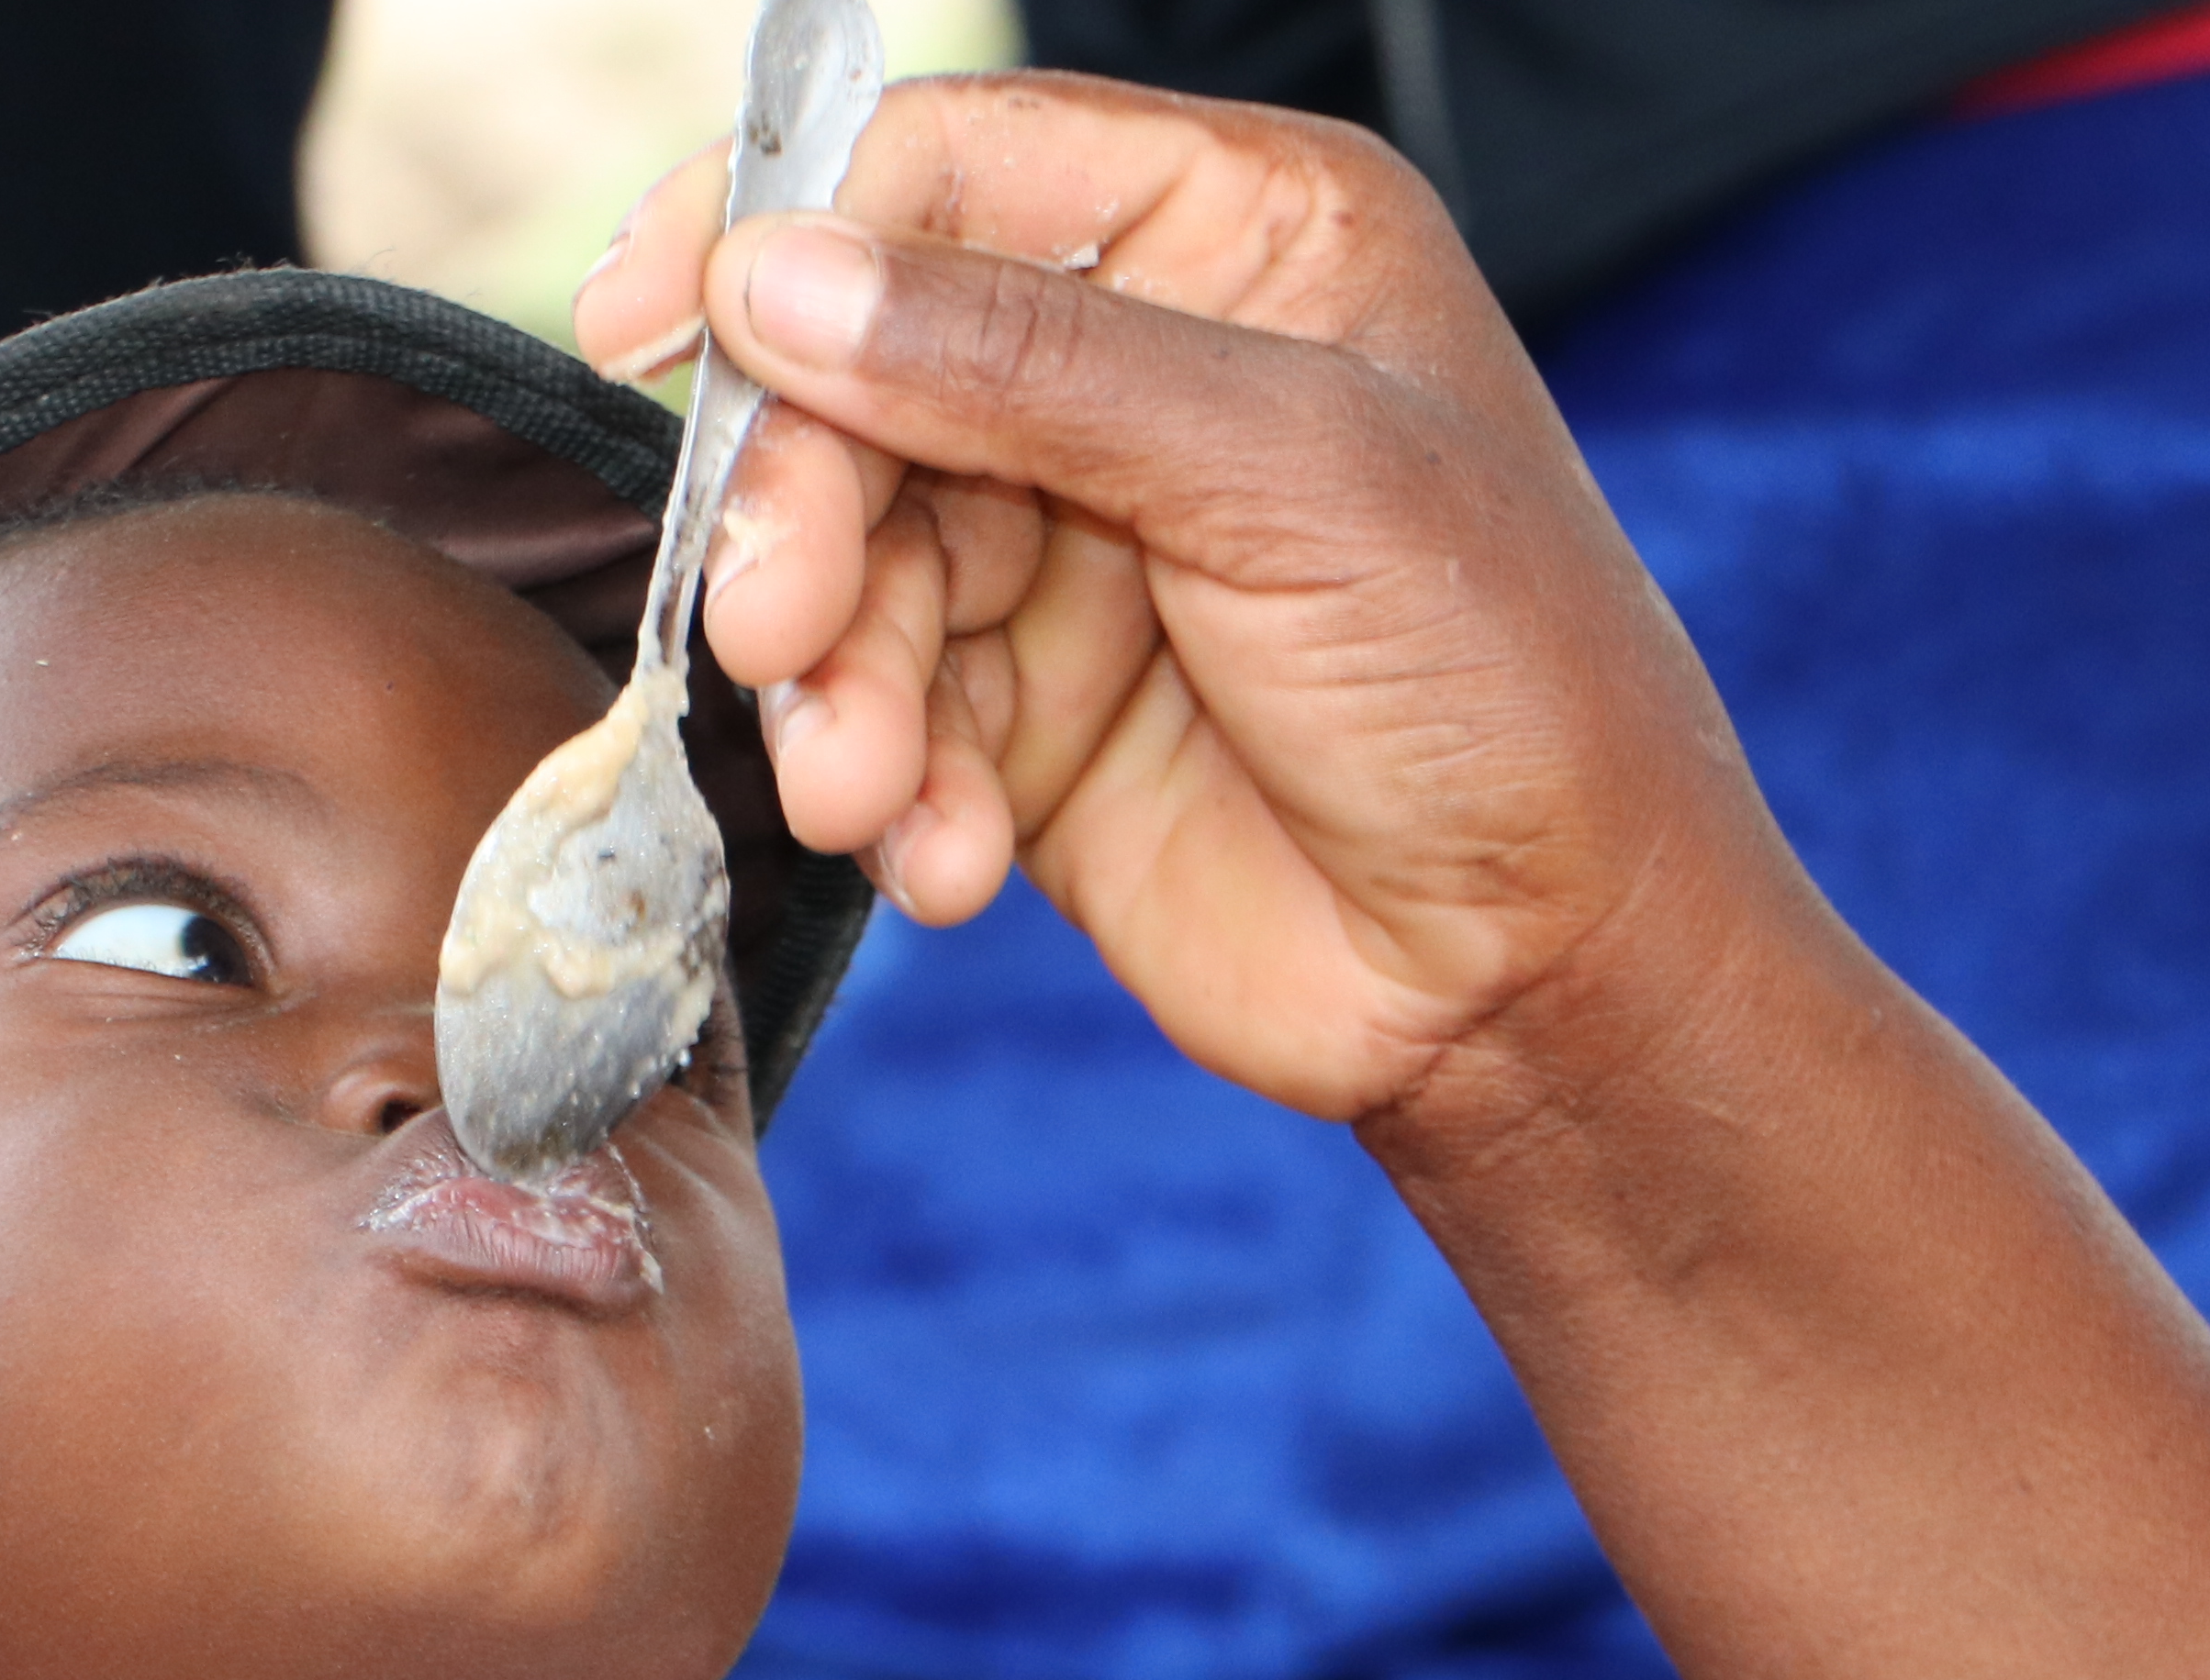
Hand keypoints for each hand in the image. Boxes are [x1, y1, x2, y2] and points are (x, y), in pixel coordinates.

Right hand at [576, 78, 1831, 1135]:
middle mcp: (1146, 372)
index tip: (660, 330)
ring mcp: (1084, 547)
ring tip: (861, 789)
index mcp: (1240, 238)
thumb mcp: (1290, 477)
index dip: (785, 234)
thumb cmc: (1505, 690)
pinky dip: (891, 790)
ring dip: (833, 681)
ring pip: (855, 559)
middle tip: (777, 629)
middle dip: (803, 511)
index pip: (947, 170)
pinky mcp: (1042, 716)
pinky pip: (892, 713)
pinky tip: (952, 866)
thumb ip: (1030, 364)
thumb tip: (781, 276)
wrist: (1549, 980)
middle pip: (862, 376)